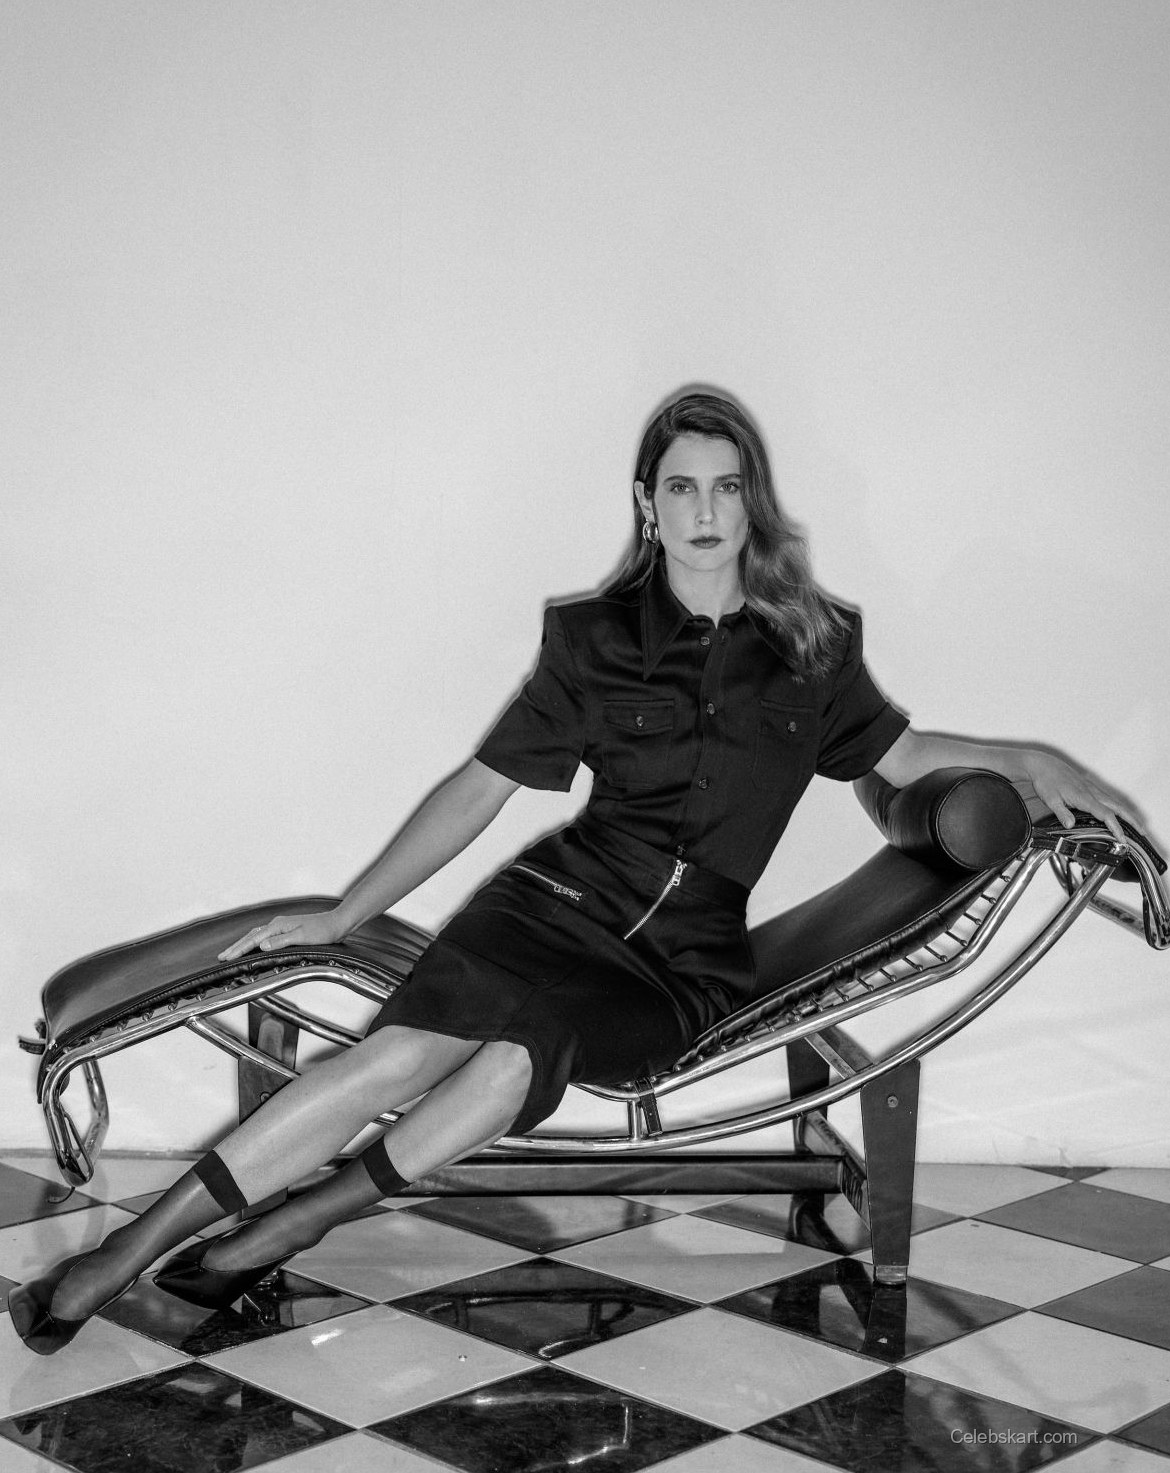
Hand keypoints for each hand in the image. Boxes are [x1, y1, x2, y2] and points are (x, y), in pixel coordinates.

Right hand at [217, 909, 346, 962]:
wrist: (337, 923)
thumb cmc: (322, 932)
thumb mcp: (302, 938)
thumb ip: (281, 941)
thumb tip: (261, 946)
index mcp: (278, 926)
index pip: (254, 939)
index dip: (239, 949)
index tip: (226, 958)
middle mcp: (277, 923)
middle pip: (251, 935)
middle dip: (236, 946)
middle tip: (222, 956)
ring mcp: (281, 925)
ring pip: (256, 934)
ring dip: (243, 943)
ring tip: (232, 951)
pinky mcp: (287, 929)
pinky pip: (264, 934)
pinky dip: (254, 940)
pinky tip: (253, 944)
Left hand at [1019, 752, 1144, 842]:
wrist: (1043, 764)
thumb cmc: (1046, 781)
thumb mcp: (1050, 799)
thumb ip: (1061, 812)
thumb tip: (1070, 825)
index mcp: (1084, 797)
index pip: (1106, 815)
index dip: (1116, 828)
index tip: (1123, 840)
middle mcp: (1092, 792)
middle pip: (1117, 808)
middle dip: (1131, 820)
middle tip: (1142, 832)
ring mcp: (1091, 789)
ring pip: (1114, 802)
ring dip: (1127, 814)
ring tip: (1136, 825)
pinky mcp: (1089, 787)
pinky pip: (1107, 798)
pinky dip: (1117, 807)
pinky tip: (1118, 813)